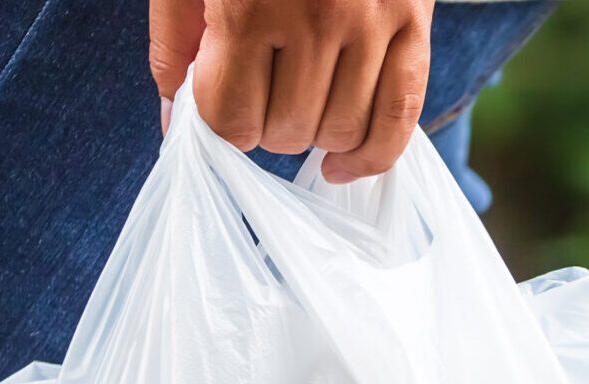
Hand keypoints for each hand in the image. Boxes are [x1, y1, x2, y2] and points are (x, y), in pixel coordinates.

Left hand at [150, 0, 431, 182]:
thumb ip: (174, 45)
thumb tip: (175, 126)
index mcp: (250, 6)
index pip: (230, 121)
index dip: (220, 125)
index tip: (221, 104)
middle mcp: (317, 17)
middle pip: (285, 131)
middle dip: (264, 125)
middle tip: (261, 89)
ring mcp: (372, 20)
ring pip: (339, 130)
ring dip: (312, 133)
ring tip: (299, 101)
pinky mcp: (413, 19)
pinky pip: (400, 115)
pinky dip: (372, 154)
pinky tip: (343, 164)